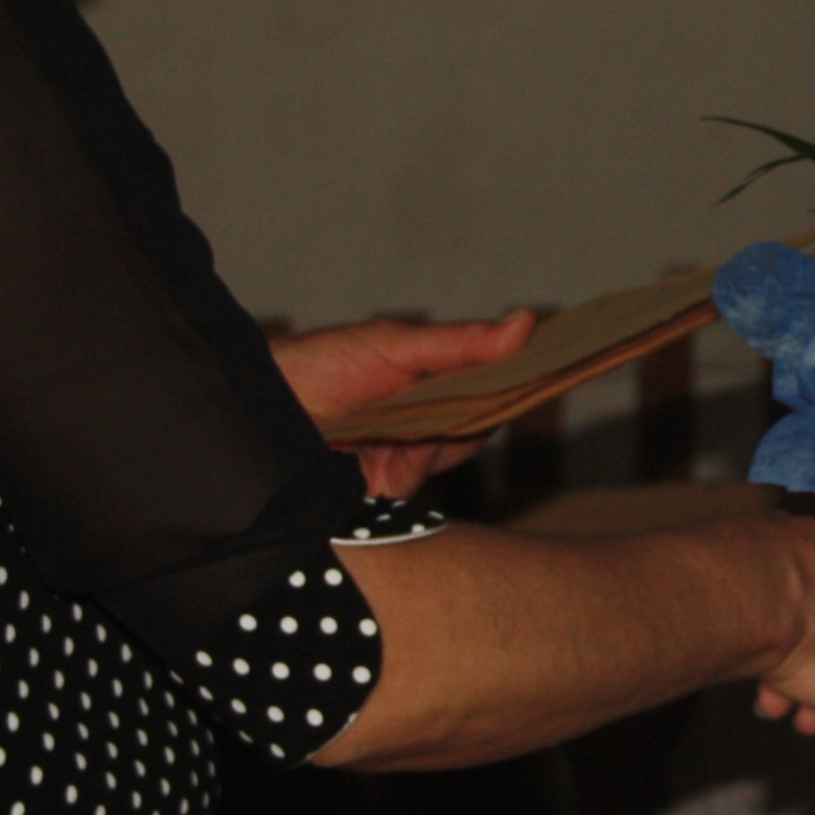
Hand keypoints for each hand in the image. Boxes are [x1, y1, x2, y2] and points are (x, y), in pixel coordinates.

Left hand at [277, 311, 536, 499]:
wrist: (255, 413)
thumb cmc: (314, 366)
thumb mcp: (392, 344)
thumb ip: (459, 342)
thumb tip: (525, 323)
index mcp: (426, 384)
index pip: (487, 382)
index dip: (520, 372)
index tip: (559, 356)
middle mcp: (422, 423)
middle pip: (482, 415)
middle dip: (501, 397)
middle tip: (534, 374)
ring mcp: (408, 457)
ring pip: (459, 444)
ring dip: (463, 421)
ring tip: (461, 397)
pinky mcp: (390, 491)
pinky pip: (426, 475)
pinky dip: (432, 452)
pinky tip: (423, 431)